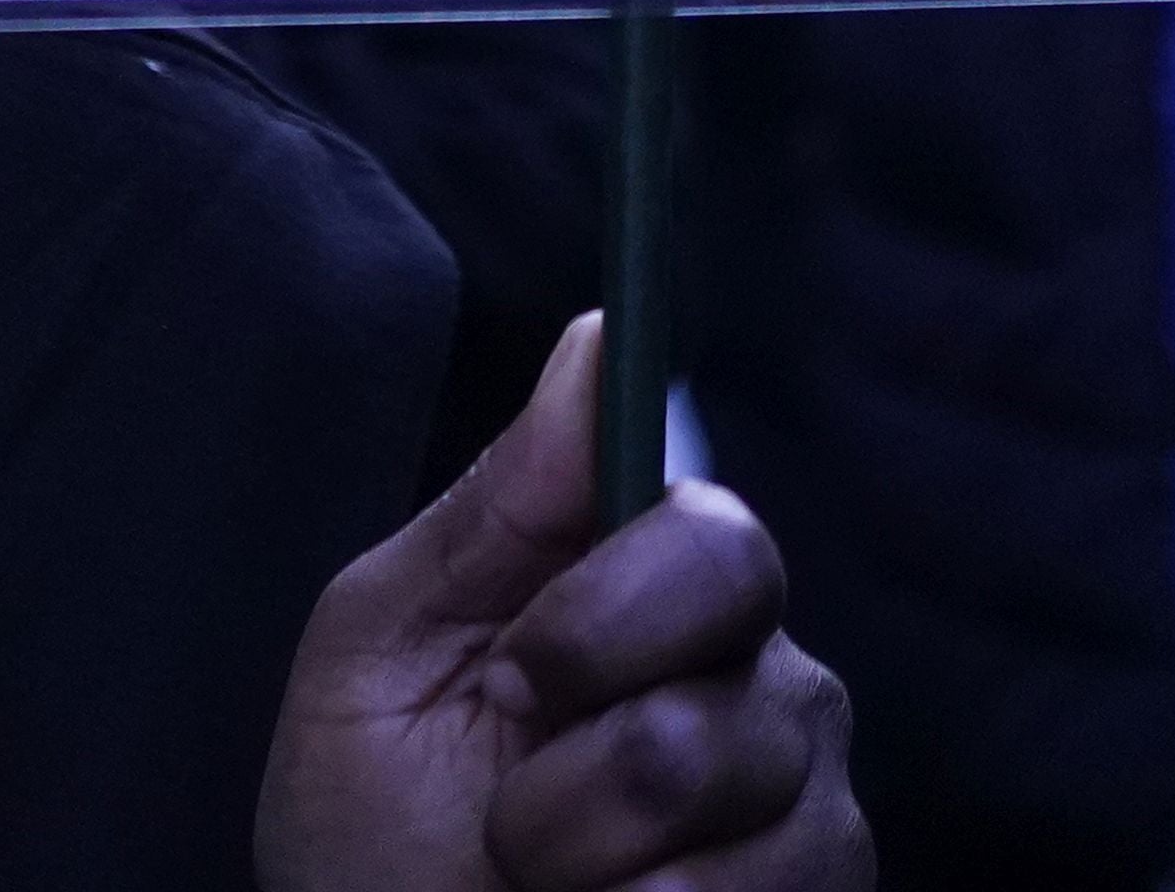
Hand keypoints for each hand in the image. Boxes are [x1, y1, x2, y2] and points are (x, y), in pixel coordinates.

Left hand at [259, 315, 867, 891]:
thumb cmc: (368, 832)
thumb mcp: (380, 655)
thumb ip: (494, 507)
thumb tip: (599, 337)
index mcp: (649, 590)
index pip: (716, 531)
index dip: (614, 608)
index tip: (515, 674)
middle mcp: (758, 682)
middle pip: (744, 682)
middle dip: (592, 762)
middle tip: (506, 813)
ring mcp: (806, 806)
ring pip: (746, 806)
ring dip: (595, 866)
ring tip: (540, 886)